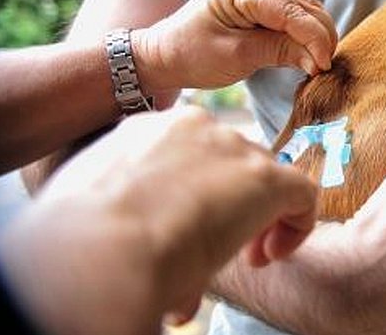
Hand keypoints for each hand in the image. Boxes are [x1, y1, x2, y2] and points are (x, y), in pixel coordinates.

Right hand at [0, 106, 318, 334]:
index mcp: (147, 130)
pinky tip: (267, 257)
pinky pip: (303, 195)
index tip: (187, 230)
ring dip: (260, 220)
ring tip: (245, 259)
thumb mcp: (105, 211)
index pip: (193, 153)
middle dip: (232, 206)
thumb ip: (139, 212)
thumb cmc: (82, 241)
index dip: (200, 193)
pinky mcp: (266, 177)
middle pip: (233, 163)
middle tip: (218, 249)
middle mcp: (195, 127)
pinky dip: (296, 226)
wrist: (99, 248)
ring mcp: (233, 148)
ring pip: (266, 179)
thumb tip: (158, 243)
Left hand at [133, 0, 337, 94]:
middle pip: (303, 4)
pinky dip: (307, 31)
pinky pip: (296, 12)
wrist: (165, 54)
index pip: (289, 10)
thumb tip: (319, 61)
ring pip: (305, 6)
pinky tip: (311, 51)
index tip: (325, 64)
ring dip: (318, 32)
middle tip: (326, 67)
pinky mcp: (263, 1)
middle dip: (320, 34)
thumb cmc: (191, 55)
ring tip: (321, 62)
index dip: (313, 36)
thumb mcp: (236, 57)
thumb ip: (279, 52)